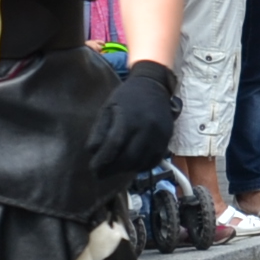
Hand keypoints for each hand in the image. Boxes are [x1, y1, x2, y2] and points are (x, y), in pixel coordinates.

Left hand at [83, 59, 179, 179]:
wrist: (154, 85)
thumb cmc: (127, 96)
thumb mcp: (108, 107)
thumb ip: (100, 130)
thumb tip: (93, 152)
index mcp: (129, 118)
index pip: (114, 145)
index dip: (102, 161)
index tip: (94, 169)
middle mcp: (146, 128)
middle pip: (129, 158)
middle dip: (113, 170)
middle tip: (101, 174)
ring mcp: (159, 136)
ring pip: (142, 162)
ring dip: (126, 170)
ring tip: (115, 169)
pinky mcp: (167, 140)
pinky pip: (154, 161)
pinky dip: (141, 167)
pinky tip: (132, 165)